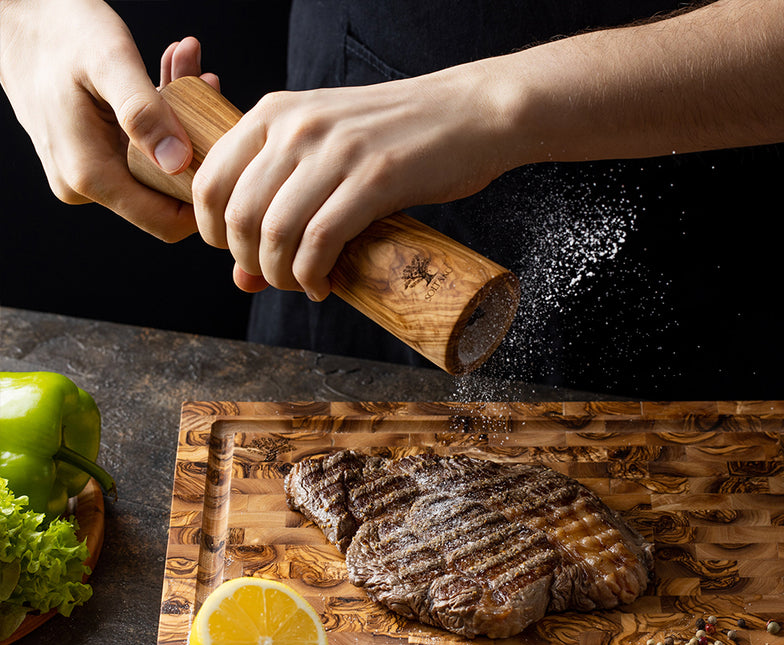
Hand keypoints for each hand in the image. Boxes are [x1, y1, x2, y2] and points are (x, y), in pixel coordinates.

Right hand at [0, 0, 196, 241]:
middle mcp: (87, 186)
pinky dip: (160, 116)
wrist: (12, 13)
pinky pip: (139, 148)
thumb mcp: (108, 62)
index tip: (228, 156)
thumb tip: (178, 161)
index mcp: (91, 176)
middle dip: (197, 146)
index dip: (204, 202)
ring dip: (181, 121)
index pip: (166, 222)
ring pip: (156, 166)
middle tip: (209, 86)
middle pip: (166, 192)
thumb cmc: (57, 29)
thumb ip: (144, 113)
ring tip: (191, 67)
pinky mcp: (91, 156)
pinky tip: (172, 72)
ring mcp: (87, 173)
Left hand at [190, 64, 508, 297]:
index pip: (210, 184)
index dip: (215, 236)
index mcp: (274, 113)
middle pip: (239, 216)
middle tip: (277, 279)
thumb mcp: (327, 158)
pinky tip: (324, 284)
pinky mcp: (375, 178)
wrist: (467, 114)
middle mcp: (297, 126)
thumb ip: (280, 205)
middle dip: (250, 264)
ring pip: (276, 232)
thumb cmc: (395, 140)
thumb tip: (242, 281)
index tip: (243, 257)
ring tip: (302, 285)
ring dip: (280, 276)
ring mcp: (336, 150)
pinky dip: (314, 275)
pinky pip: (320, 240)